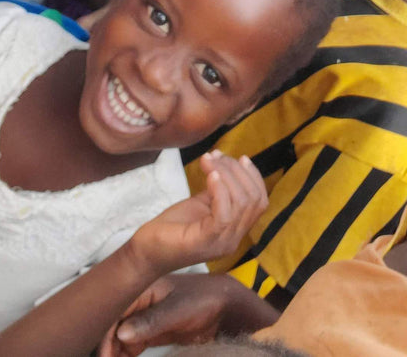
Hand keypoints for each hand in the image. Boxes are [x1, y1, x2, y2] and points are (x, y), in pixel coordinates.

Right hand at [99, 273, 241, 356]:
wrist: (225, 305)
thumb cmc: (204, 299)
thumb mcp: (178, 310)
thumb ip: (151, 321)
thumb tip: (121, 333)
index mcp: (143, 288)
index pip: (115, 310)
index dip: (106, 334)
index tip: (105, 355)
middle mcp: (140, 301)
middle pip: (114, 325)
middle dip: (107, 344)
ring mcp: (145, 317)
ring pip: (120, 337)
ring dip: (115, 351)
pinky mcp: (151, 331)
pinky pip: (131, 345)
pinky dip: (124, 354)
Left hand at [126, 151, 266, 276]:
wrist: (146, 250)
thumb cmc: (173, 226)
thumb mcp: (202, 204)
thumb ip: (219, 191)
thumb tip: (228, 166)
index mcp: (235, 230)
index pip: (260, 201)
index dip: (254, 177)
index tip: (241, 157)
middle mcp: (234, 239)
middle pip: (253, 199)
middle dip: (238, 171)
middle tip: (217, 156)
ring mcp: (222, 243)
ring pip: (241, 202)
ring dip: (226, 174)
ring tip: (209, 160)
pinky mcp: (206, 241)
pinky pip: (224, 213)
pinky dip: (220, 189)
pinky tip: (210, 175)